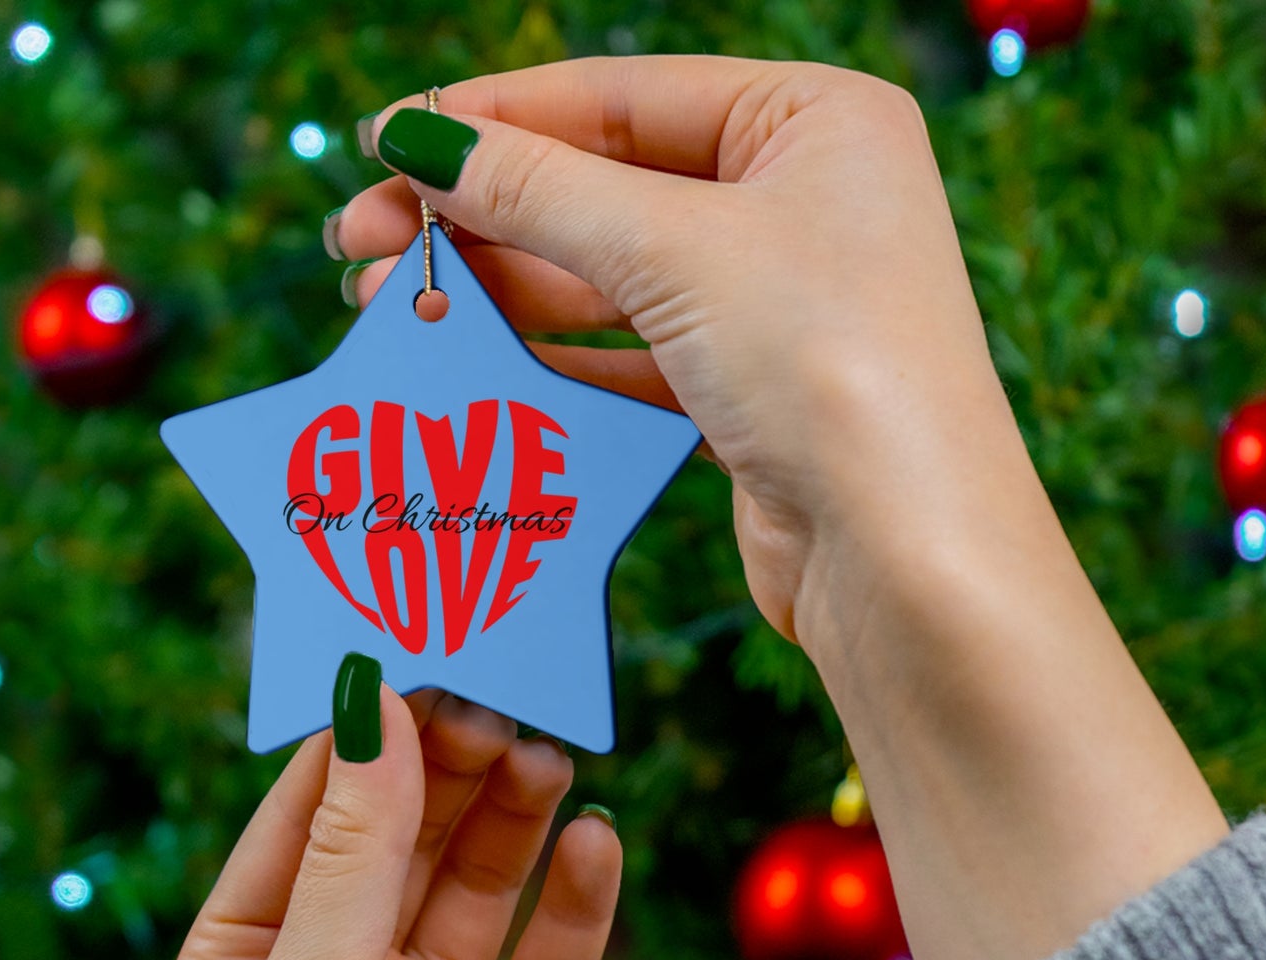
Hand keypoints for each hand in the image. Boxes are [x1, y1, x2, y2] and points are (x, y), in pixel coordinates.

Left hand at [166, 686, 619, 959]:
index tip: (420, 656)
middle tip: (505, 700)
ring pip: (481, 886)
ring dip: (515, 820)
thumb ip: (352, 852)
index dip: (364, 735)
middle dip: (450, 768)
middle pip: (405, 838)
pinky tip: (599, 845)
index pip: (310, 811)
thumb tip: (371, 707)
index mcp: (250, 959)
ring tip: (551, 756)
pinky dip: (577, 903)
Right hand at [333, 56, 1031, 648]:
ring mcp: (778, 304)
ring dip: (503, 291)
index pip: (620, 96)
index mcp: (814, 121)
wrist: (904, 556)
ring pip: (612, 278)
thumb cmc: (828, 367)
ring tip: (395, 305)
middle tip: (360, 241)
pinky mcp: (752, 395)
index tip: (384, 143)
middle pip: (607, 187)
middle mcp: (803, 202)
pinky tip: (476, 362)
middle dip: (482, 214)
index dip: (493, 119)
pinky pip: (633, 356)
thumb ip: (540, 190)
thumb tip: (420, 141)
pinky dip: (554, 359)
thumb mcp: (675, 249)